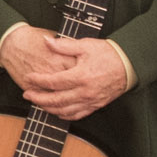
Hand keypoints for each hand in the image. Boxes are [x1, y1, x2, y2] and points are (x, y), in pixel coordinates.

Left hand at [4, 30, 133, 121]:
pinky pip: (76, 115)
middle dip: (38, 98)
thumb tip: (46, 41)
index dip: (38, 81)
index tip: (28, 78)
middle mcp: (85, 92)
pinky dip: (63, 115)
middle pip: (56, 100)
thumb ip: (64, 45)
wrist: (129, 65)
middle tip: (27, 94)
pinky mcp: (96, 105)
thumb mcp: (85, 45)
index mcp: (81, 76)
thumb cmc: (108, 54)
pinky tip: (56, 111)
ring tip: (38, 102)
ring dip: (48, 108)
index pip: (53, 81)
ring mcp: (90, 101)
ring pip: (64, 111)